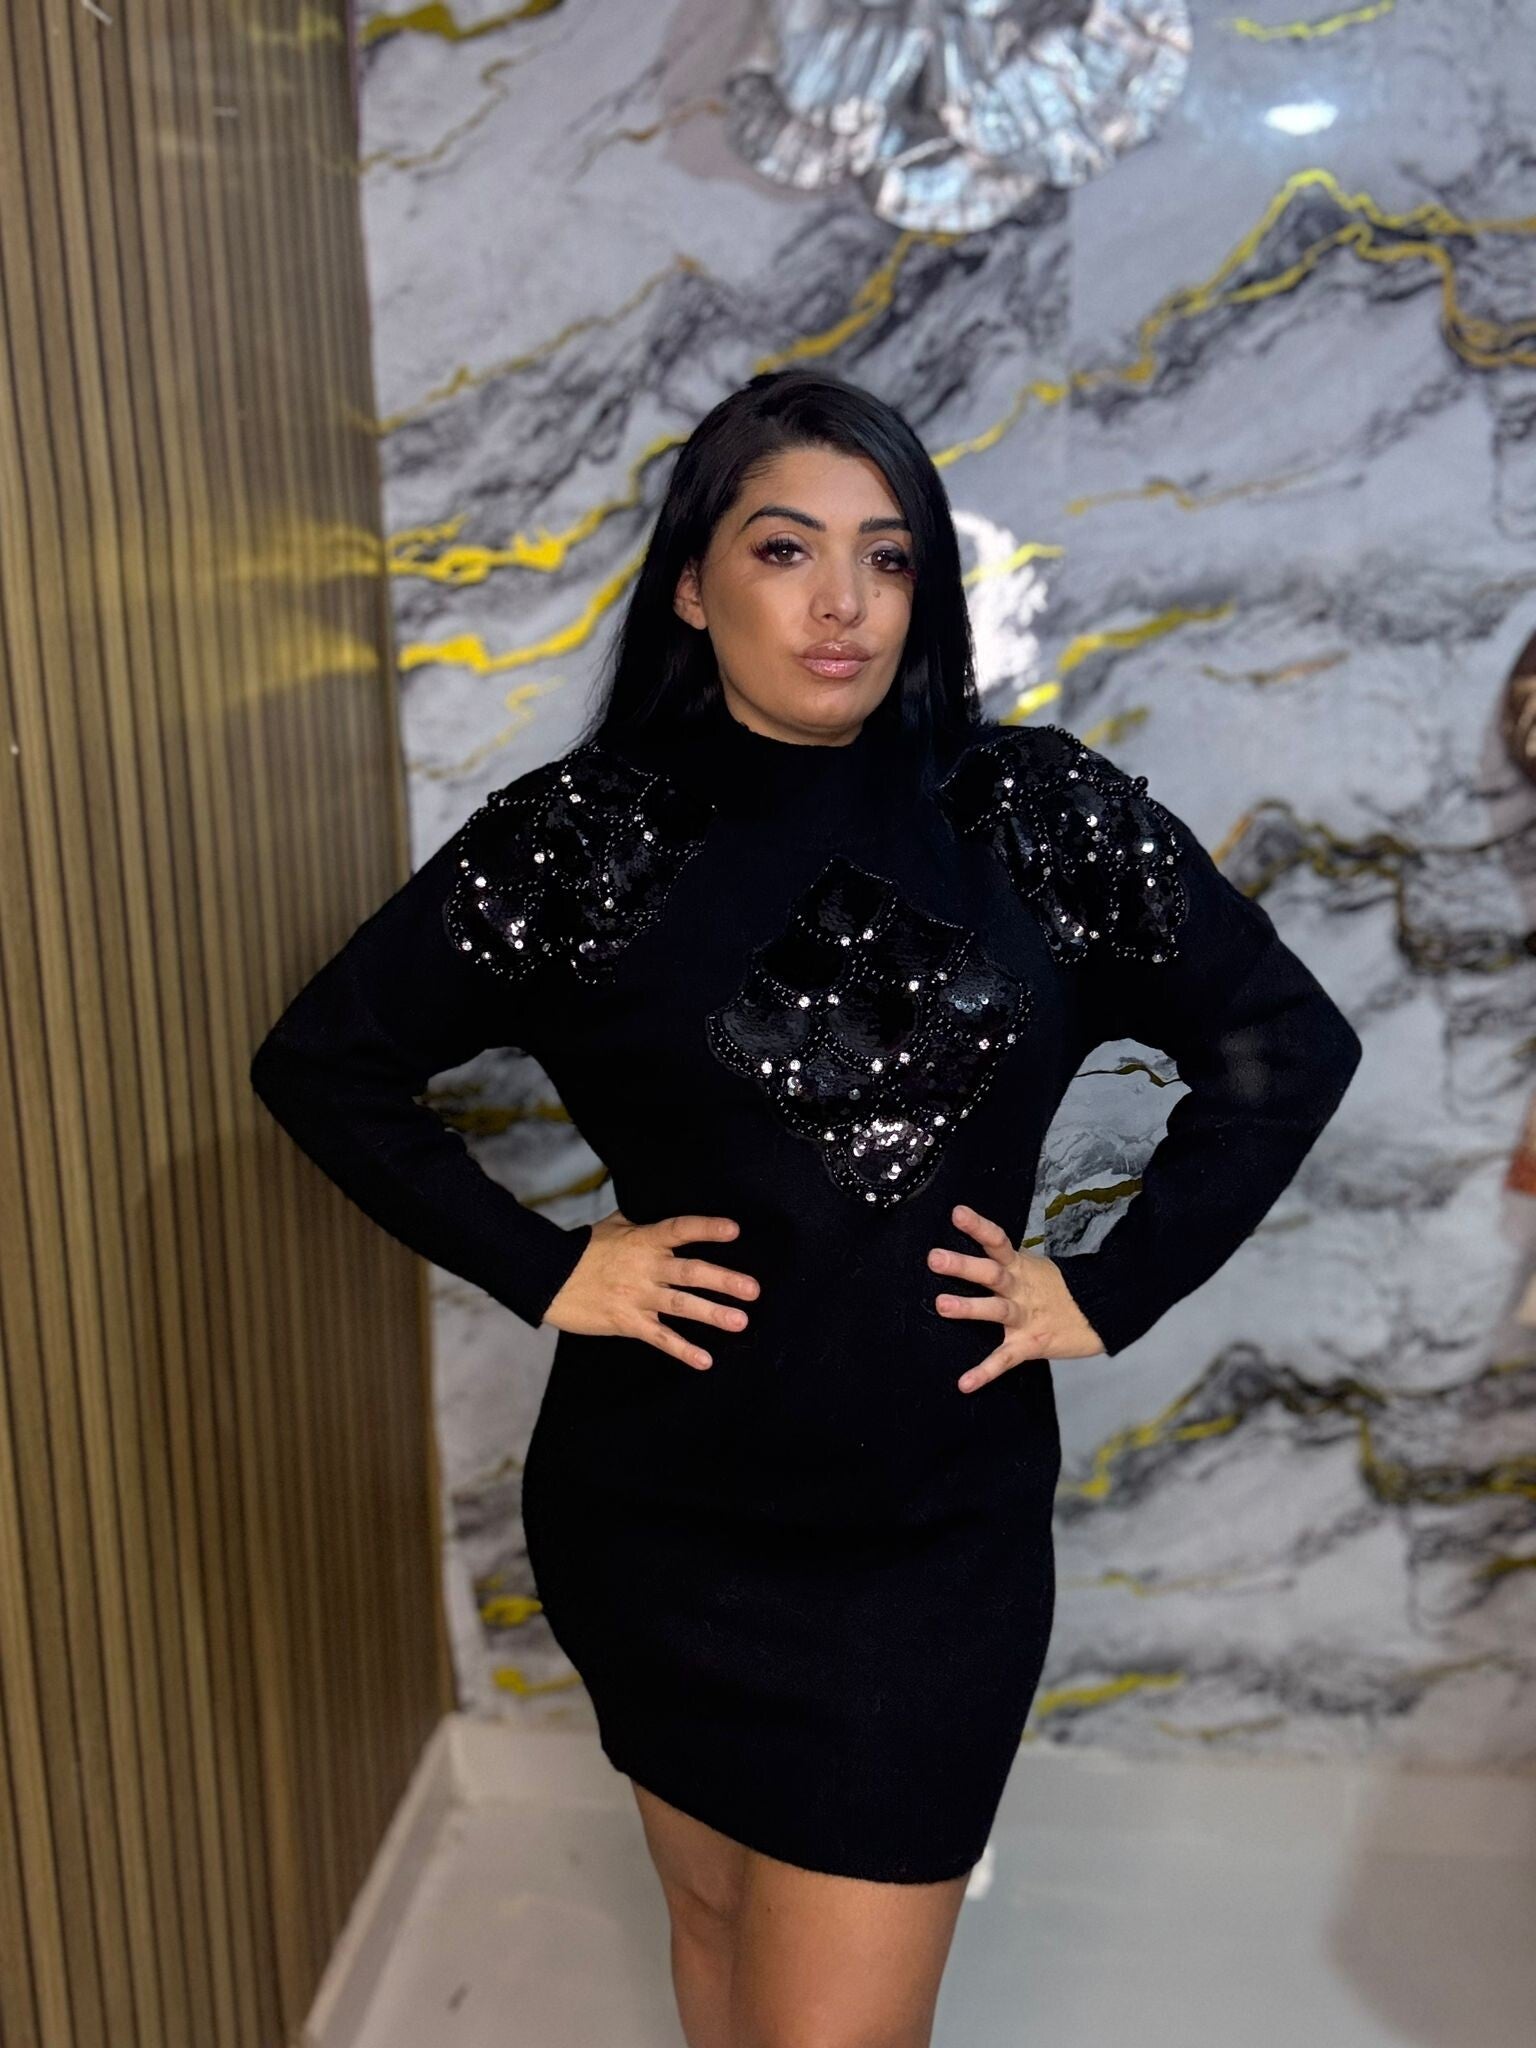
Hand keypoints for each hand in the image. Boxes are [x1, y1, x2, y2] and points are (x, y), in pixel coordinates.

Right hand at [544, 1208, 758, 1370]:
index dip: (706, 1229)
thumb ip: (641, 1219)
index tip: (734, 1230)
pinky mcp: (627, 1322)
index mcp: (643, 1240)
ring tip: (740, 1321)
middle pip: (690, 1272)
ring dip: (712, 1314)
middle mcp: (645, 1268)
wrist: (548, 1278)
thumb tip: (658, 1205)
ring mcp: (637, 1296)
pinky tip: (705, 1361)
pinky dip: (682, 1350)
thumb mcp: (613, 1225)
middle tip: (753, 1289)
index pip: (680, 1230)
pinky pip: (660, 1338)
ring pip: (680, 1305)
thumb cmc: (582, 1250)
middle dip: (723, 1281)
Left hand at [928, 1201, 1104, 1391]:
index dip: (978, 1227)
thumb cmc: (1058, 1290)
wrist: (1101, 1314)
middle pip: (991, 1273)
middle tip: (934, 1258)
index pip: (997, 1241)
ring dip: (969, 1308)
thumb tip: (970, 1248)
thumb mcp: (1033, 1267)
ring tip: (942, 1305)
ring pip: (996, 1310)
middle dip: (963, 1265)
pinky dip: (985, 1372)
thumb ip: (1004, 1262)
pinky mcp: (1029, 1345)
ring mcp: (1024, 1317)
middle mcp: (1019, 1289)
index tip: (957, 1213)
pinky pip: (1004, 1359)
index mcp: (1020, 1267)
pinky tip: (965, 1384)